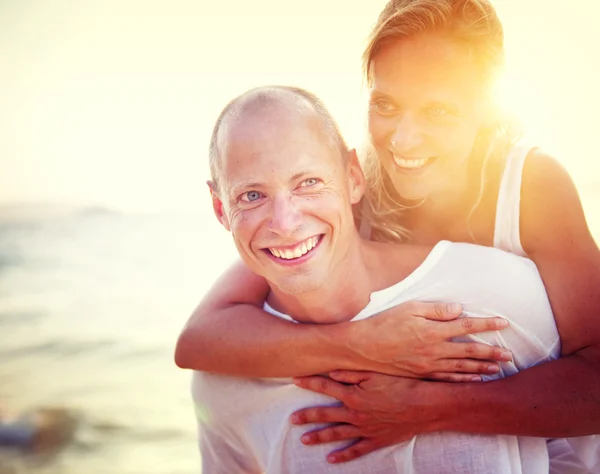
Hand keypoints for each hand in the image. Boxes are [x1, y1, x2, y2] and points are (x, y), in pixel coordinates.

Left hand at [291, 371, 435, 462]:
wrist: (425, 406)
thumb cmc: (401, 385)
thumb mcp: (375, 373)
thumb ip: (351, 373)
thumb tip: (331, 372)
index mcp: (353, 395)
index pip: (325, 387)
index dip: (309, 383)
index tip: (295, 380)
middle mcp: (355, 414)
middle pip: (325, 415)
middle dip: (307, 416)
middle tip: (292, 420)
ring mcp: (365, 429)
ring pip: (337, 434)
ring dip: (319, 437)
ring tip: (304, 440)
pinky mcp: (376, 440)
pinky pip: (356, 450)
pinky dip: (343, 455)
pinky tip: (331, 459)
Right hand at [348, 301, 511, 380]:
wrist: (363, 348)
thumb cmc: (384, 323)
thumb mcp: (409, 309)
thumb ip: (436, 310)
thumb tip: (459, 309)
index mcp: (433, 331)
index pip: (467, 326)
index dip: (487, 324)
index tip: (504, 323)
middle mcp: (434, 350)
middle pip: (470, 352)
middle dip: (492, 352)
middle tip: (510, 355)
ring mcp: (428, 365)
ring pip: (461, 368)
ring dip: (482, 368)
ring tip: (498, 369)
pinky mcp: (421, 374)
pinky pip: (447, 379)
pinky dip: (463, 380)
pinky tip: (473, 379)